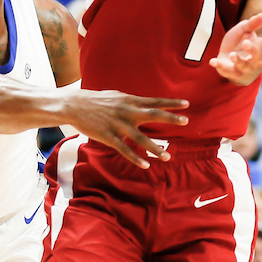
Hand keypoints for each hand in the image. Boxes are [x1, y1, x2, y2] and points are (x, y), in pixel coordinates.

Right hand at [63, 90, 188, 168]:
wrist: (74, 105)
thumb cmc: (97, 101)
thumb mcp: (117, 96)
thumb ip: (133, 102)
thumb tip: (147, 104)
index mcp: (130, 101)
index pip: (154, 101)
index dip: (170, 103)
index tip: (186, 104)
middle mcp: (126, 111)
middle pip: (152, 115)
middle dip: (169, 118)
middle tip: (186, 121)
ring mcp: (118, 125)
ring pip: (140, 138)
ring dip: (155, 148)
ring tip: (168, 156)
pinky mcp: (109, 137)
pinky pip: (125, 149)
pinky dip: (136, 158)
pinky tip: (146, 165)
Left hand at [210, 13, 261, 86]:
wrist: (228, 59)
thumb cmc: (239, 43)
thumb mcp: (244, 31)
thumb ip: (252, 24)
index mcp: (260, 47)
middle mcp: (255, 60)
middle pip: (257, 57)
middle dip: (252, 50)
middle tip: (245, 42)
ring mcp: (244, 69)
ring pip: (243, 67)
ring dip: (238, 61)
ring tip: (232, 55)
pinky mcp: (232, 74)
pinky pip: (227, 71)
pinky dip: (220, 66)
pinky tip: (213, 61)